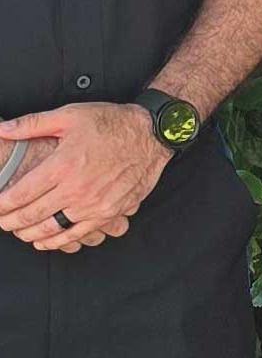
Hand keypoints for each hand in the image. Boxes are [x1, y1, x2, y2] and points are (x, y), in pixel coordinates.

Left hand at [0, 105, 167, 250]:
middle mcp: (77, 189)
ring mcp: (94, 204)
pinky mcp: (108, 213)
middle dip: (10, 221)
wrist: (150, 135)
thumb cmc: (112, 123)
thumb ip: (31, 124)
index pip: (21, 193)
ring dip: (29, 234)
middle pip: (32, 215)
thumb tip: (1, 130)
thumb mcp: (69, 115)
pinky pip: (77, 235)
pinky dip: (57, 242)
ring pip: (52, 229)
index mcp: (63, 165)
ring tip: (18, 231)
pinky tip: (44, 240)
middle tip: (1, 221)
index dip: (1, 204)